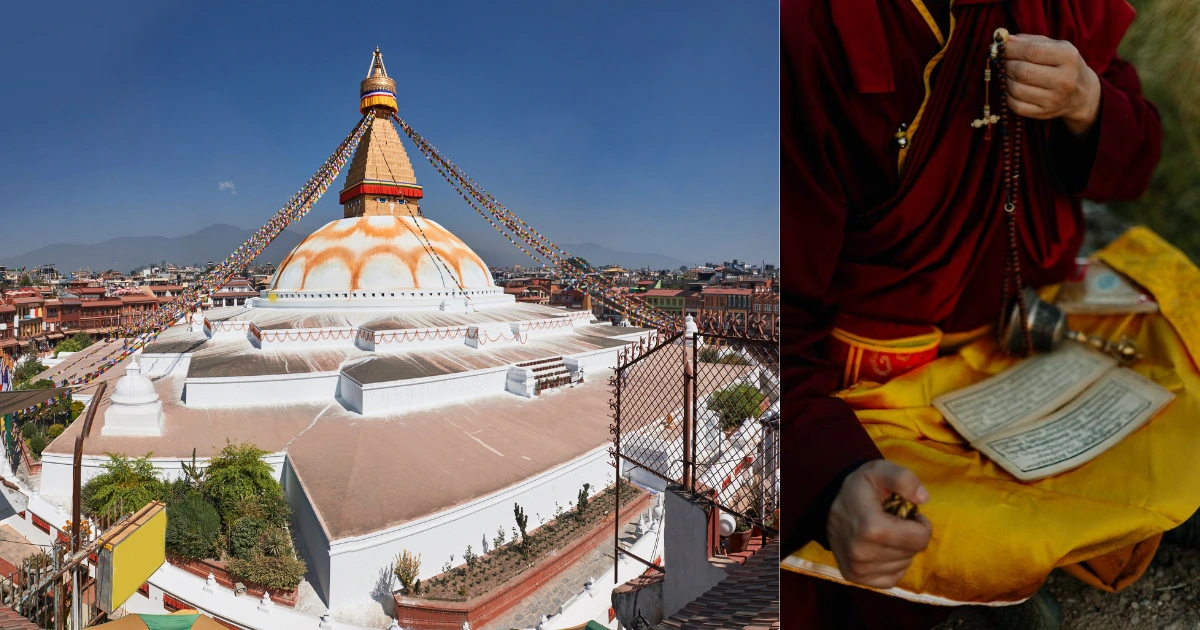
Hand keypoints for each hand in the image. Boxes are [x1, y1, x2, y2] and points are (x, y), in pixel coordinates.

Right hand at [826, 460, 931, 588]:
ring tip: (883, 533)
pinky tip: (879, 548)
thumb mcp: (879, 470)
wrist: (828, 506)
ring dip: (900, 549)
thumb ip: (903, 478)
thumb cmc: (859, 488)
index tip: (908, 514)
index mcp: (871, 528)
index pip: (920, 539)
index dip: (921, 524)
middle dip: (909, 536)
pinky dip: (892, 564)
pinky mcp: (856, 577)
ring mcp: (858, 569)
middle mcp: (862, 554)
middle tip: (892, 521)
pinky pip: (892, 577)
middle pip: (913, 553)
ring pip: (903, 565)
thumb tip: (923, 499)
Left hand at [1005, 34, 1100, 135]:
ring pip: (1016, 89)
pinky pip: (1016, 105)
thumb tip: (1003, 39)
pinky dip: (1007, 96)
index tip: (996, 46)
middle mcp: (1064, 79)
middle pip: (1022, 71)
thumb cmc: (1063, 64)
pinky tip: (1010, 88)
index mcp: (1068, 57)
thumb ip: (1030, 41)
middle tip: (1001, 61)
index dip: (1009, 49)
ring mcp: (1054, 99)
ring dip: (1004, 80)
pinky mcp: (1044, 113)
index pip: (1031, 51)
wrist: (1081, 93)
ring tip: (1006, 73)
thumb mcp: (1055, 47)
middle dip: (1005, 64)